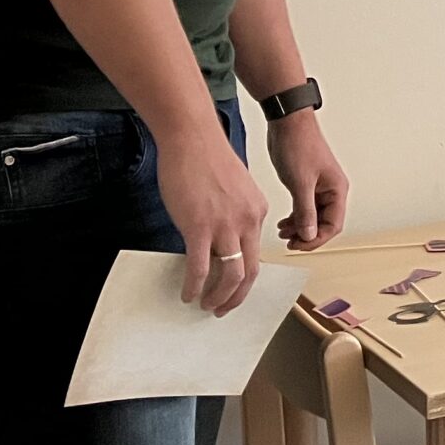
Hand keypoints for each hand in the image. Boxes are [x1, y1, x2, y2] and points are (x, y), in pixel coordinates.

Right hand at [158, 123, 269, 314]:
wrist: (192, 137)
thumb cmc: (206, 158)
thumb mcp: (234, 188)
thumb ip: (233, 213)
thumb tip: (219, 238)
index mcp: (257, 211)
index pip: (255, 252)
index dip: (243, 274)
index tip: (232, 286)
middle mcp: (247, 221)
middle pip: (250, 271)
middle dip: (237, 296)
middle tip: (223, 308)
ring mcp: (225, 225)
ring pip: (230, 276)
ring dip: (218, 297)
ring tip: (205, 304)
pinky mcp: (199, 226)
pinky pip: (200, 268)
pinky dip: (194, 286)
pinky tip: (187, 294)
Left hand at [269, 110, 349, 251]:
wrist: (287, 122)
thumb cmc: (298, 144)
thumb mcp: (301, 183)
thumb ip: (305, 212)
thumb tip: (309, 234)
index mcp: (337, 189)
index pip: (333, 225)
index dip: (316, 239)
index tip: (299, 245)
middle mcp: (331, 190)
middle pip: (324, 223)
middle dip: (307, 234)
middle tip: (289, 243)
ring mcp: (318, 186)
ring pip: (312, 216)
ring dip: (299, 227)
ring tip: (282, 233)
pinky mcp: (306, 183)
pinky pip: (304, 207)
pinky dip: (295, 217)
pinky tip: (283, 222)